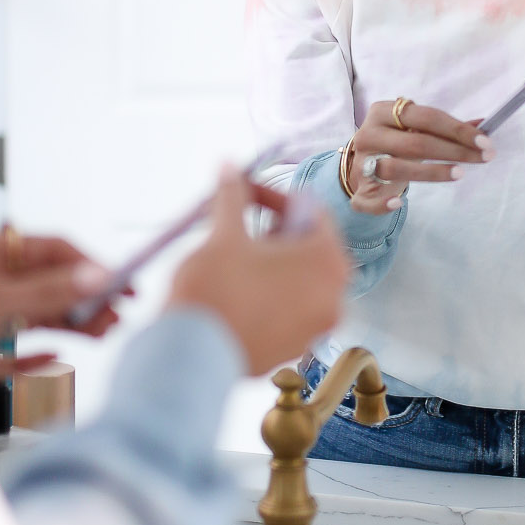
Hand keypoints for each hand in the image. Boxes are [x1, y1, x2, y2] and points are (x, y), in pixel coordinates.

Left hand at [0, 230, 119, 381]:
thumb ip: (46, 292)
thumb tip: (94, 276)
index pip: (49, 249)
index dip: (88, 264)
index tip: (120, 281)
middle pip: (46, 285)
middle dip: (83, 299)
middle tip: (116, 314)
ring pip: (33, 319)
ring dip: (68, 326)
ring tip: (101, 334)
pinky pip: (10, 355)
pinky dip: (34, 358)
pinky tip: (54, 359)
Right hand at [168, 169, 348, 374]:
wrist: (190, 357)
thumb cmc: (213, 291)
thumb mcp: (224, 234)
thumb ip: (232, 196)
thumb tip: (229, 167)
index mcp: (328, 261)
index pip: (311, 211)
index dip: (274, 196)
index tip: (245, 194)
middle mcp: (334, 297)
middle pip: (310, 247)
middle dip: (275, 232)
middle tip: (241, 227)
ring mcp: (316, 329)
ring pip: (300, 282)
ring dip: (271, 265)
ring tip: (236, 261)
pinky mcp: (294, 351)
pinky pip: (288, 312)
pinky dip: (269, 297)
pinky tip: (237, 294)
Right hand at [344, 97, 489, 213]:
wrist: (361, 166)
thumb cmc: (396, 145)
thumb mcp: (416, 130)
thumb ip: (447, 129)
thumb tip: (484, 125)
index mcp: (383, 112)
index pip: (426, 117)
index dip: (457, 129)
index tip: (485, 141)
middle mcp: (369, 134)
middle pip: (416, 143)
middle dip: (454, 150)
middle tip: (484, 157)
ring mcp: (362, 162)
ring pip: (396, 168)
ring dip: (431, 172)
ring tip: (460, 173)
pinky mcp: (358, 189)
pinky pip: (368, 199)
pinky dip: (383, 202)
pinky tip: (399, 203)